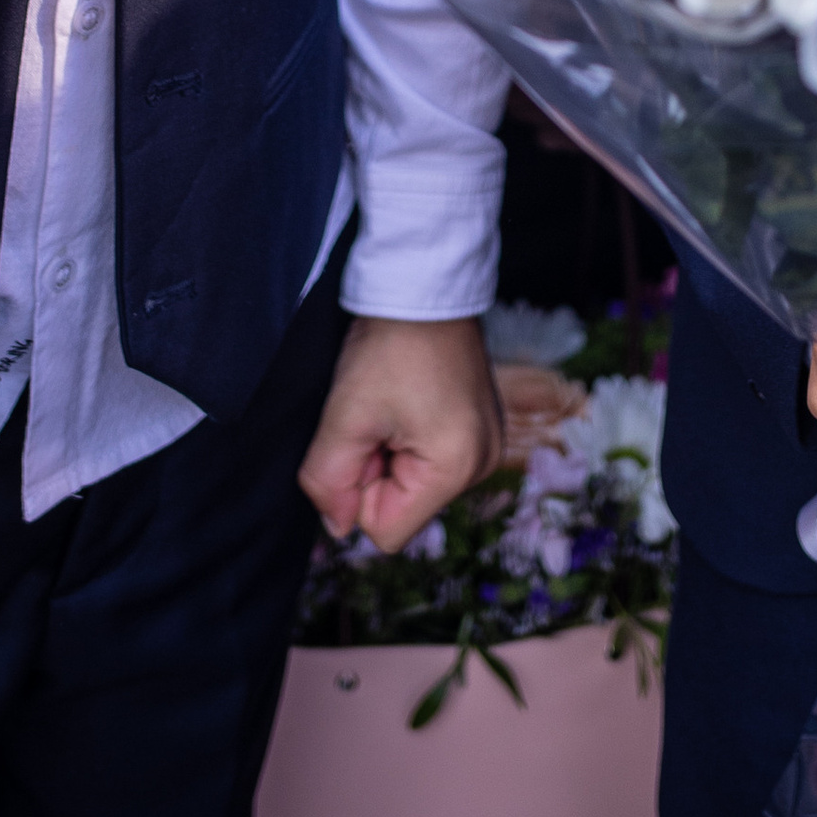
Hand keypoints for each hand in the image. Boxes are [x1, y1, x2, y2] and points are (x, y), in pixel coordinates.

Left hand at [299, 314, 504, 553]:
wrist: (425, 285)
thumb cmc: (389, 343)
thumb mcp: (345, 414)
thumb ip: (328, 481)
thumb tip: (337, 526)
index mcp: (456, 468)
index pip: (385, 531)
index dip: (358, 491)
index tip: (364, 437)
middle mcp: (483, 465)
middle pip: (403, 508)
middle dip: (377, 470)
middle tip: (377, 413)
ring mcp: (487, 446)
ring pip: (414, 485)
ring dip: (392, 453)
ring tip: (394, 402)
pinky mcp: (481, 429)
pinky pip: (432, 461)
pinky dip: (411, 439)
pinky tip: (410, 399)